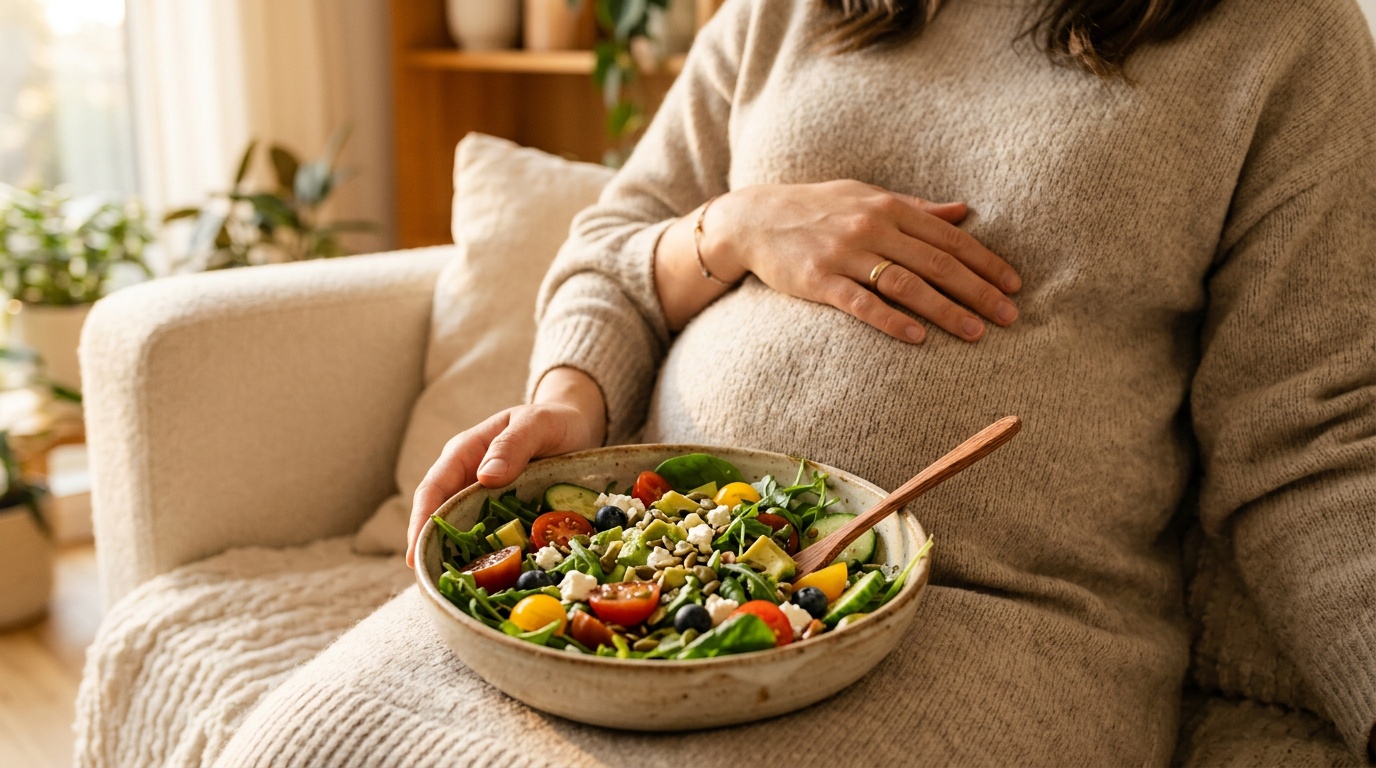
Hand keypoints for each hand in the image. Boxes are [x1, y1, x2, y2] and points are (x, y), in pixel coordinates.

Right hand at [406, 370, 604, 567]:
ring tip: (458, 589)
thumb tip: (486, 476)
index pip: (433, 488)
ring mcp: (485, 498)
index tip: (414, 553)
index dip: (421, 521)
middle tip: (432, 583)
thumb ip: (514, 444)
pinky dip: (489, 556)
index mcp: (465, 452)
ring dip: (460, 557)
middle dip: (433, 548)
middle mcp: (468, 478)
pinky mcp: (505, 513)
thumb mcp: (538, 424)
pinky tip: (493, 579)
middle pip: (441, 516)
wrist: (576, 426)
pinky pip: (491, 537)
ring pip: (464, 530)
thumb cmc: (554, 420)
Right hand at [703, 180, 1020, 342]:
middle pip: (936, 262)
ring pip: (906, 284)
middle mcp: (871, 227)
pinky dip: (891, 320)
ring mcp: (844, 253)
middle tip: (1009, 316)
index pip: (949, 237)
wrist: (752, 219)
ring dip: (944, 310)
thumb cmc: (816, 207)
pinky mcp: (818, 279)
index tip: (1014, 285)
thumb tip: (964, 210)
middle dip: (977, 291)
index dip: (985, 262)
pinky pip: (861, 303)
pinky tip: (917, 337)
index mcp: (889, 206)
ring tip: (975, 333)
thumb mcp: (866, 196)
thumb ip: (915, 207)